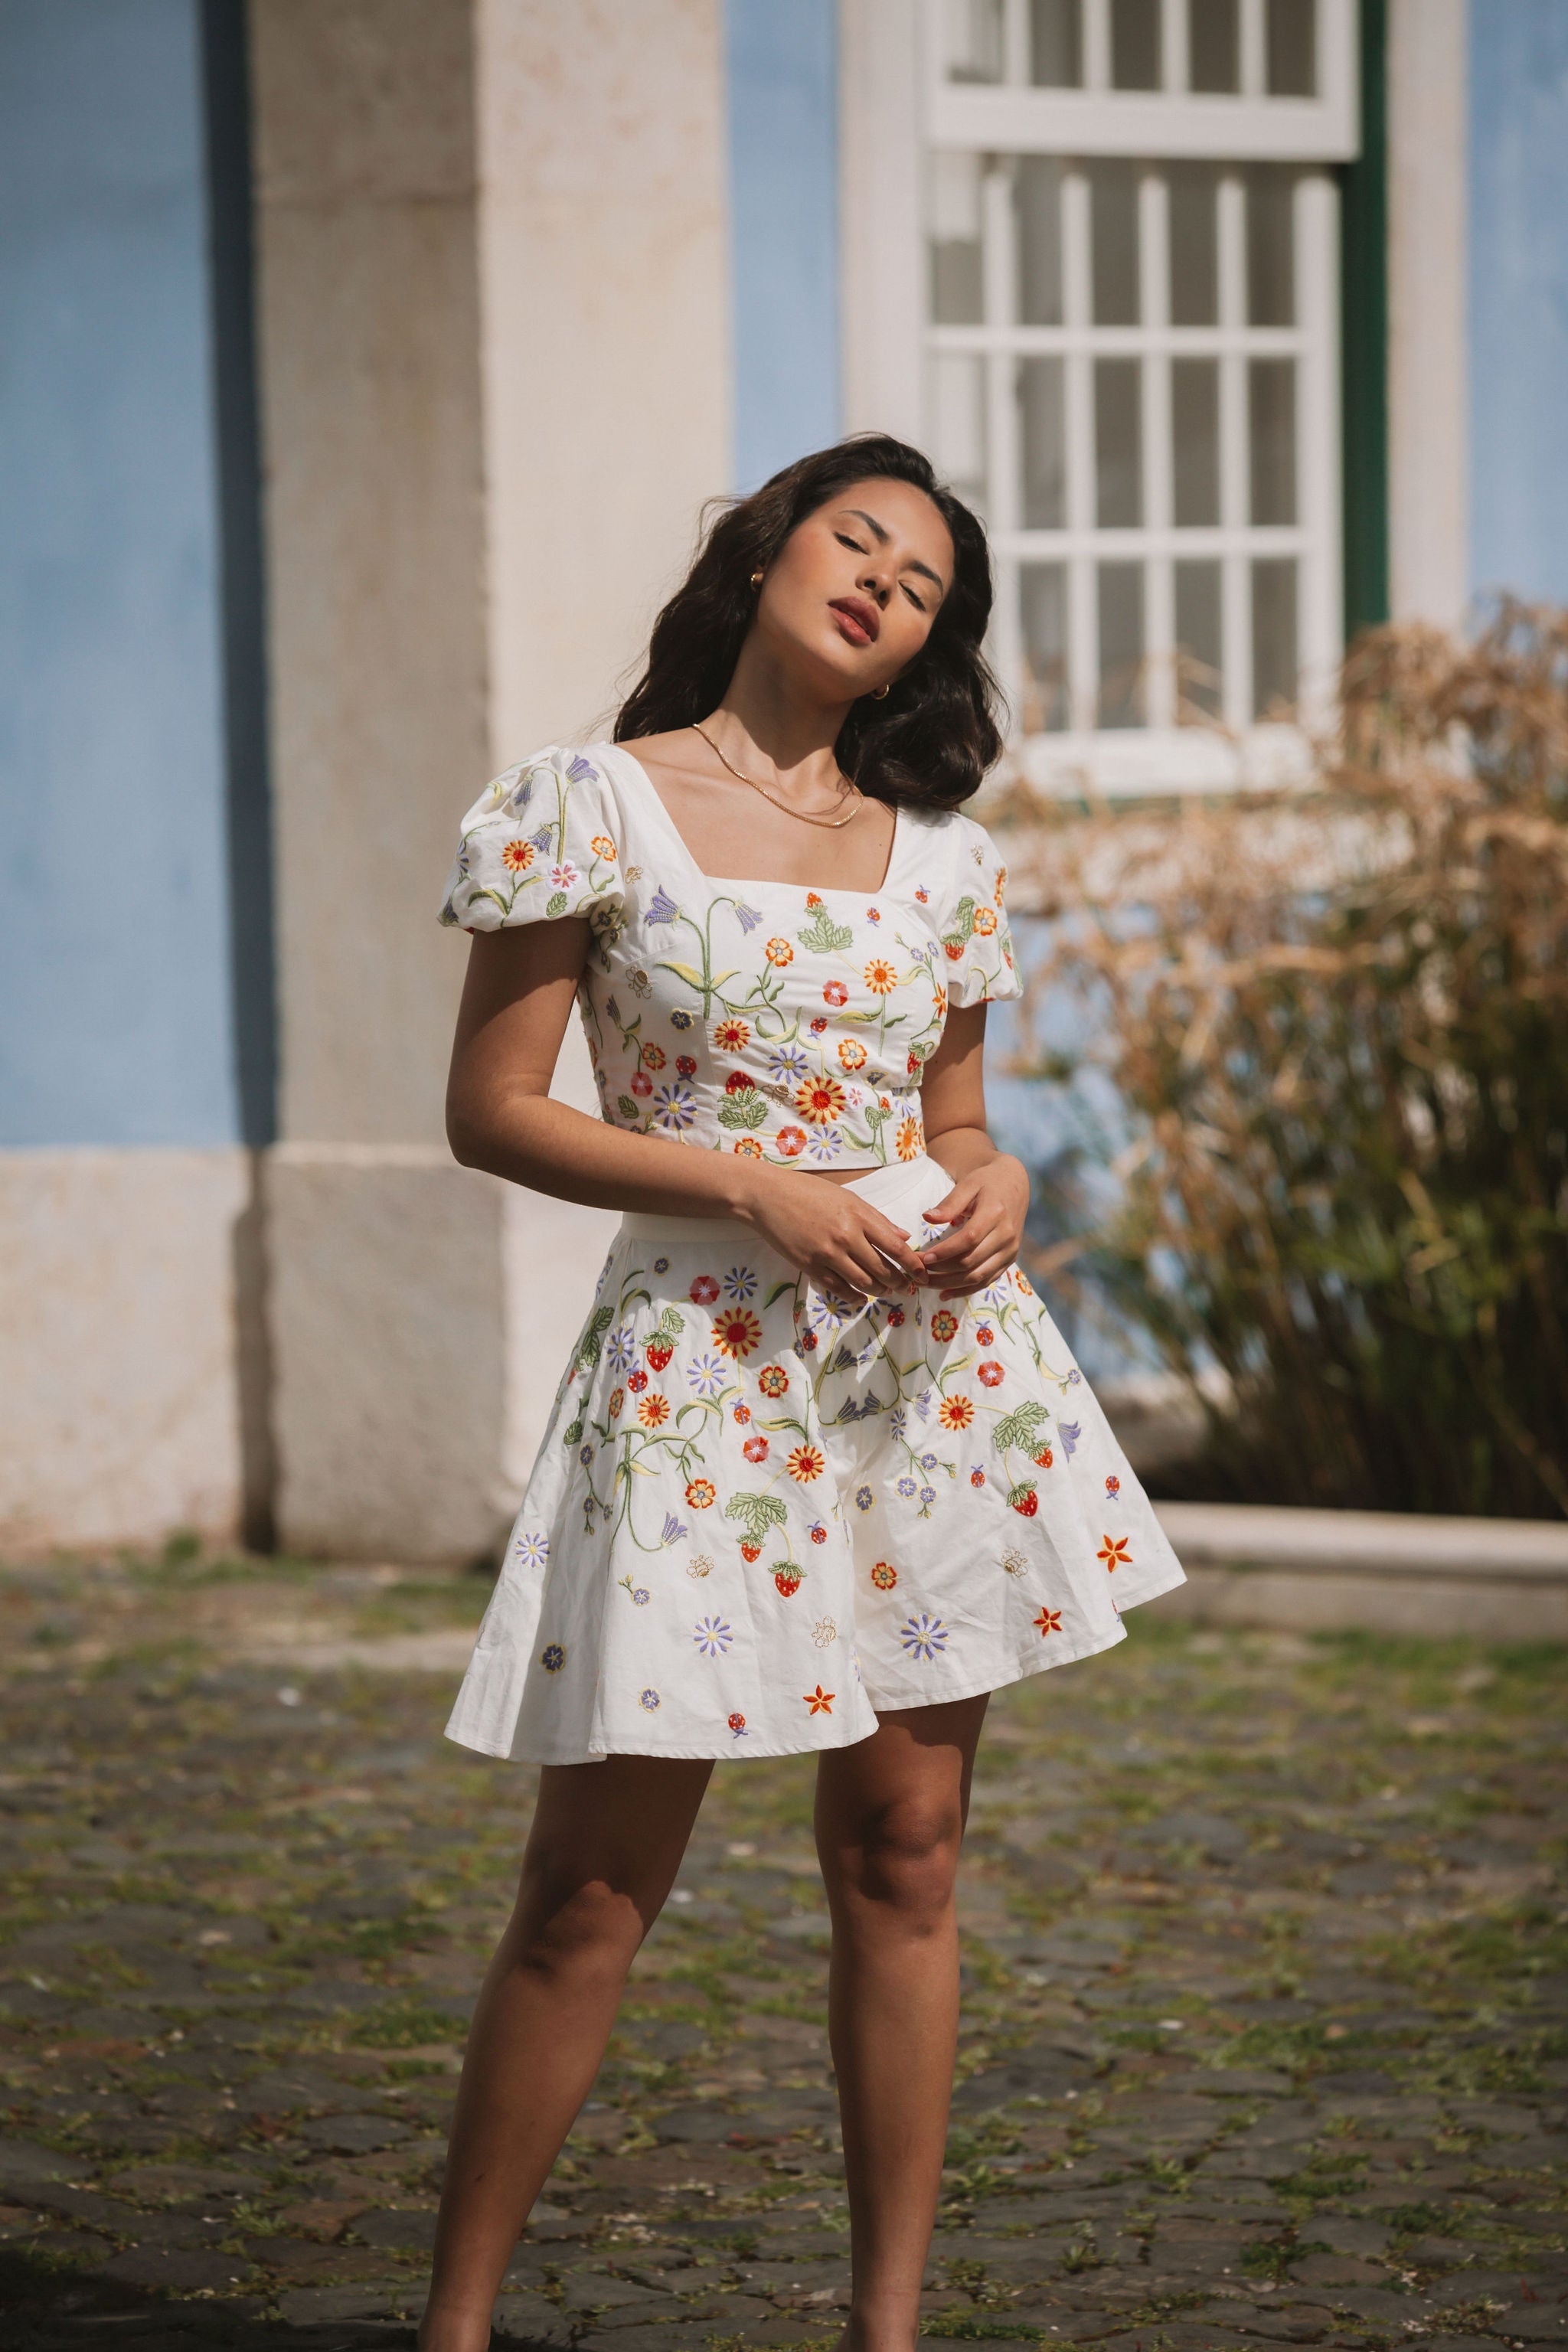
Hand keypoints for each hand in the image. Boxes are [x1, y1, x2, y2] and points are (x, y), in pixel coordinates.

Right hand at [740, 1172, 927, 1299]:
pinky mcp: (809, 1265)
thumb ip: (876, 1219)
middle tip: (905, 1288)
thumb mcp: (847, 1197)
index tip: (922, 1274)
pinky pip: (837, 1288)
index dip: (913, 1265)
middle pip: (882, 1269)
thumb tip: (903, 1237)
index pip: (895, 1247)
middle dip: (898, 1282)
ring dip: (878, 1291)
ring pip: (862, 1282)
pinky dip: (853, 1296)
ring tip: (885, 1292)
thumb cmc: (808, 1192)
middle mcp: (846, 1236)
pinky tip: (860, 1297)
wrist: (767, 1196)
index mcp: (859, 1216)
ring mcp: (827, 1253)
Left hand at [915, 1155, 1029, 1295]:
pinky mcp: (1009, 1260)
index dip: (945, 1251)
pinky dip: (965, 1290)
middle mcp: (1007, 1235)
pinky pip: (986, 1281)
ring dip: (949, 1284)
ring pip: (978, 1276)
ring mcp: (1010, 1250)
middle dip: (941, 1271)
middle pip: (971, 1261)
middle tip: (917, 1272)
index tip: (923, 1257)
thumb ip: (949, 1203)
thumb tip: (927, 1218)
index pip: (969, 1239)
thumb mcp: (968, 1184)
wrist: (1014, 1185)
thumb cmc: (986, 1182)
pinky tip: (944, 1294)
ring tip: (925, 1284)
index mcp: (996, 1213)